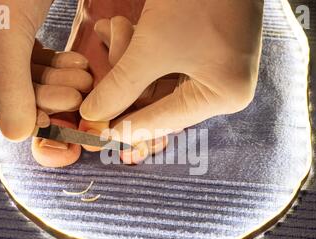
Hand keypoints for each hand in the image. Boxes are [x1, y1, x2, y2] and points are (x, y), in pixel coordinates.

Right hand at [0, 0, 90, 140]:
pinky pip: (40, 59)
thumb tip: (18, 134)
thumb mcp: (3, 38)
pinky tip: (80, 64)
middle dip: (46, 96)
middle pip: (11, 93)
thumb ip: (11, 88)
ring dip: (60, 80)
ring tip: (85, 78)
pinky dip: (60, 64)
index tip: (46, 120)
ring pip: (30, 77)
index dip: (13, 116)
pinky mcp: (17, 33)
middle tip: (75, 96)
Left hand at [80, 0, 263, 143]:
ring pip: (157, 79)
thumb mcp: (152, 47)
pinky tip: (122, 29)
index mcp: (222, 96)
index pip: (164, 121)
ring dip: (130, 56)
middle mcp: (222, 88)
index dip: (126, 127)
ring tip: (114, 29)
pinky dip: (141, 47)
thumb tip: (93, 115)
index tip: (94, 133)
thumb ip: (121, 86)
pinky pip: (165, 61)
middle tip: (106, 52)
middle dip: (126, 76)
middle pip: (159, 100)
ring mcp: (214, 68)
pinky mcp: (205, 50)